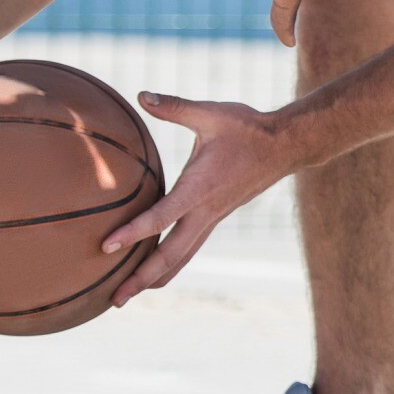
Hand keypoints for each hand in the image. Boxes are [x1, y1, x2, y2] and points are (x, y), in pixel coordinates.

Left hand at [100, 93, 298, 303]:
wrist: (286, 145)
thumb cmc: (247, 128)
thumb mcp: (210, 113)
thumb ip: (174, 106)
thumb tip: (141, 94)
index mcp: (200, 187)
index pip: (162, 216)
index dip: (134, 232)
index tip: (107, 247)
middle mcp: (206, 210)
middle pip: (171, 254)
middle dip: (142, 277)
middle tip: (115, 299)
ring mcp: (213, 218)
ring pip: (181, 257)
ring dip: (155, 278)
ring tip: (128, 296)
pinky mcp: (216, 218)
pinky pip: (190, 249)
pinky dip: (171, 265)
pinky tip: (157, 273)